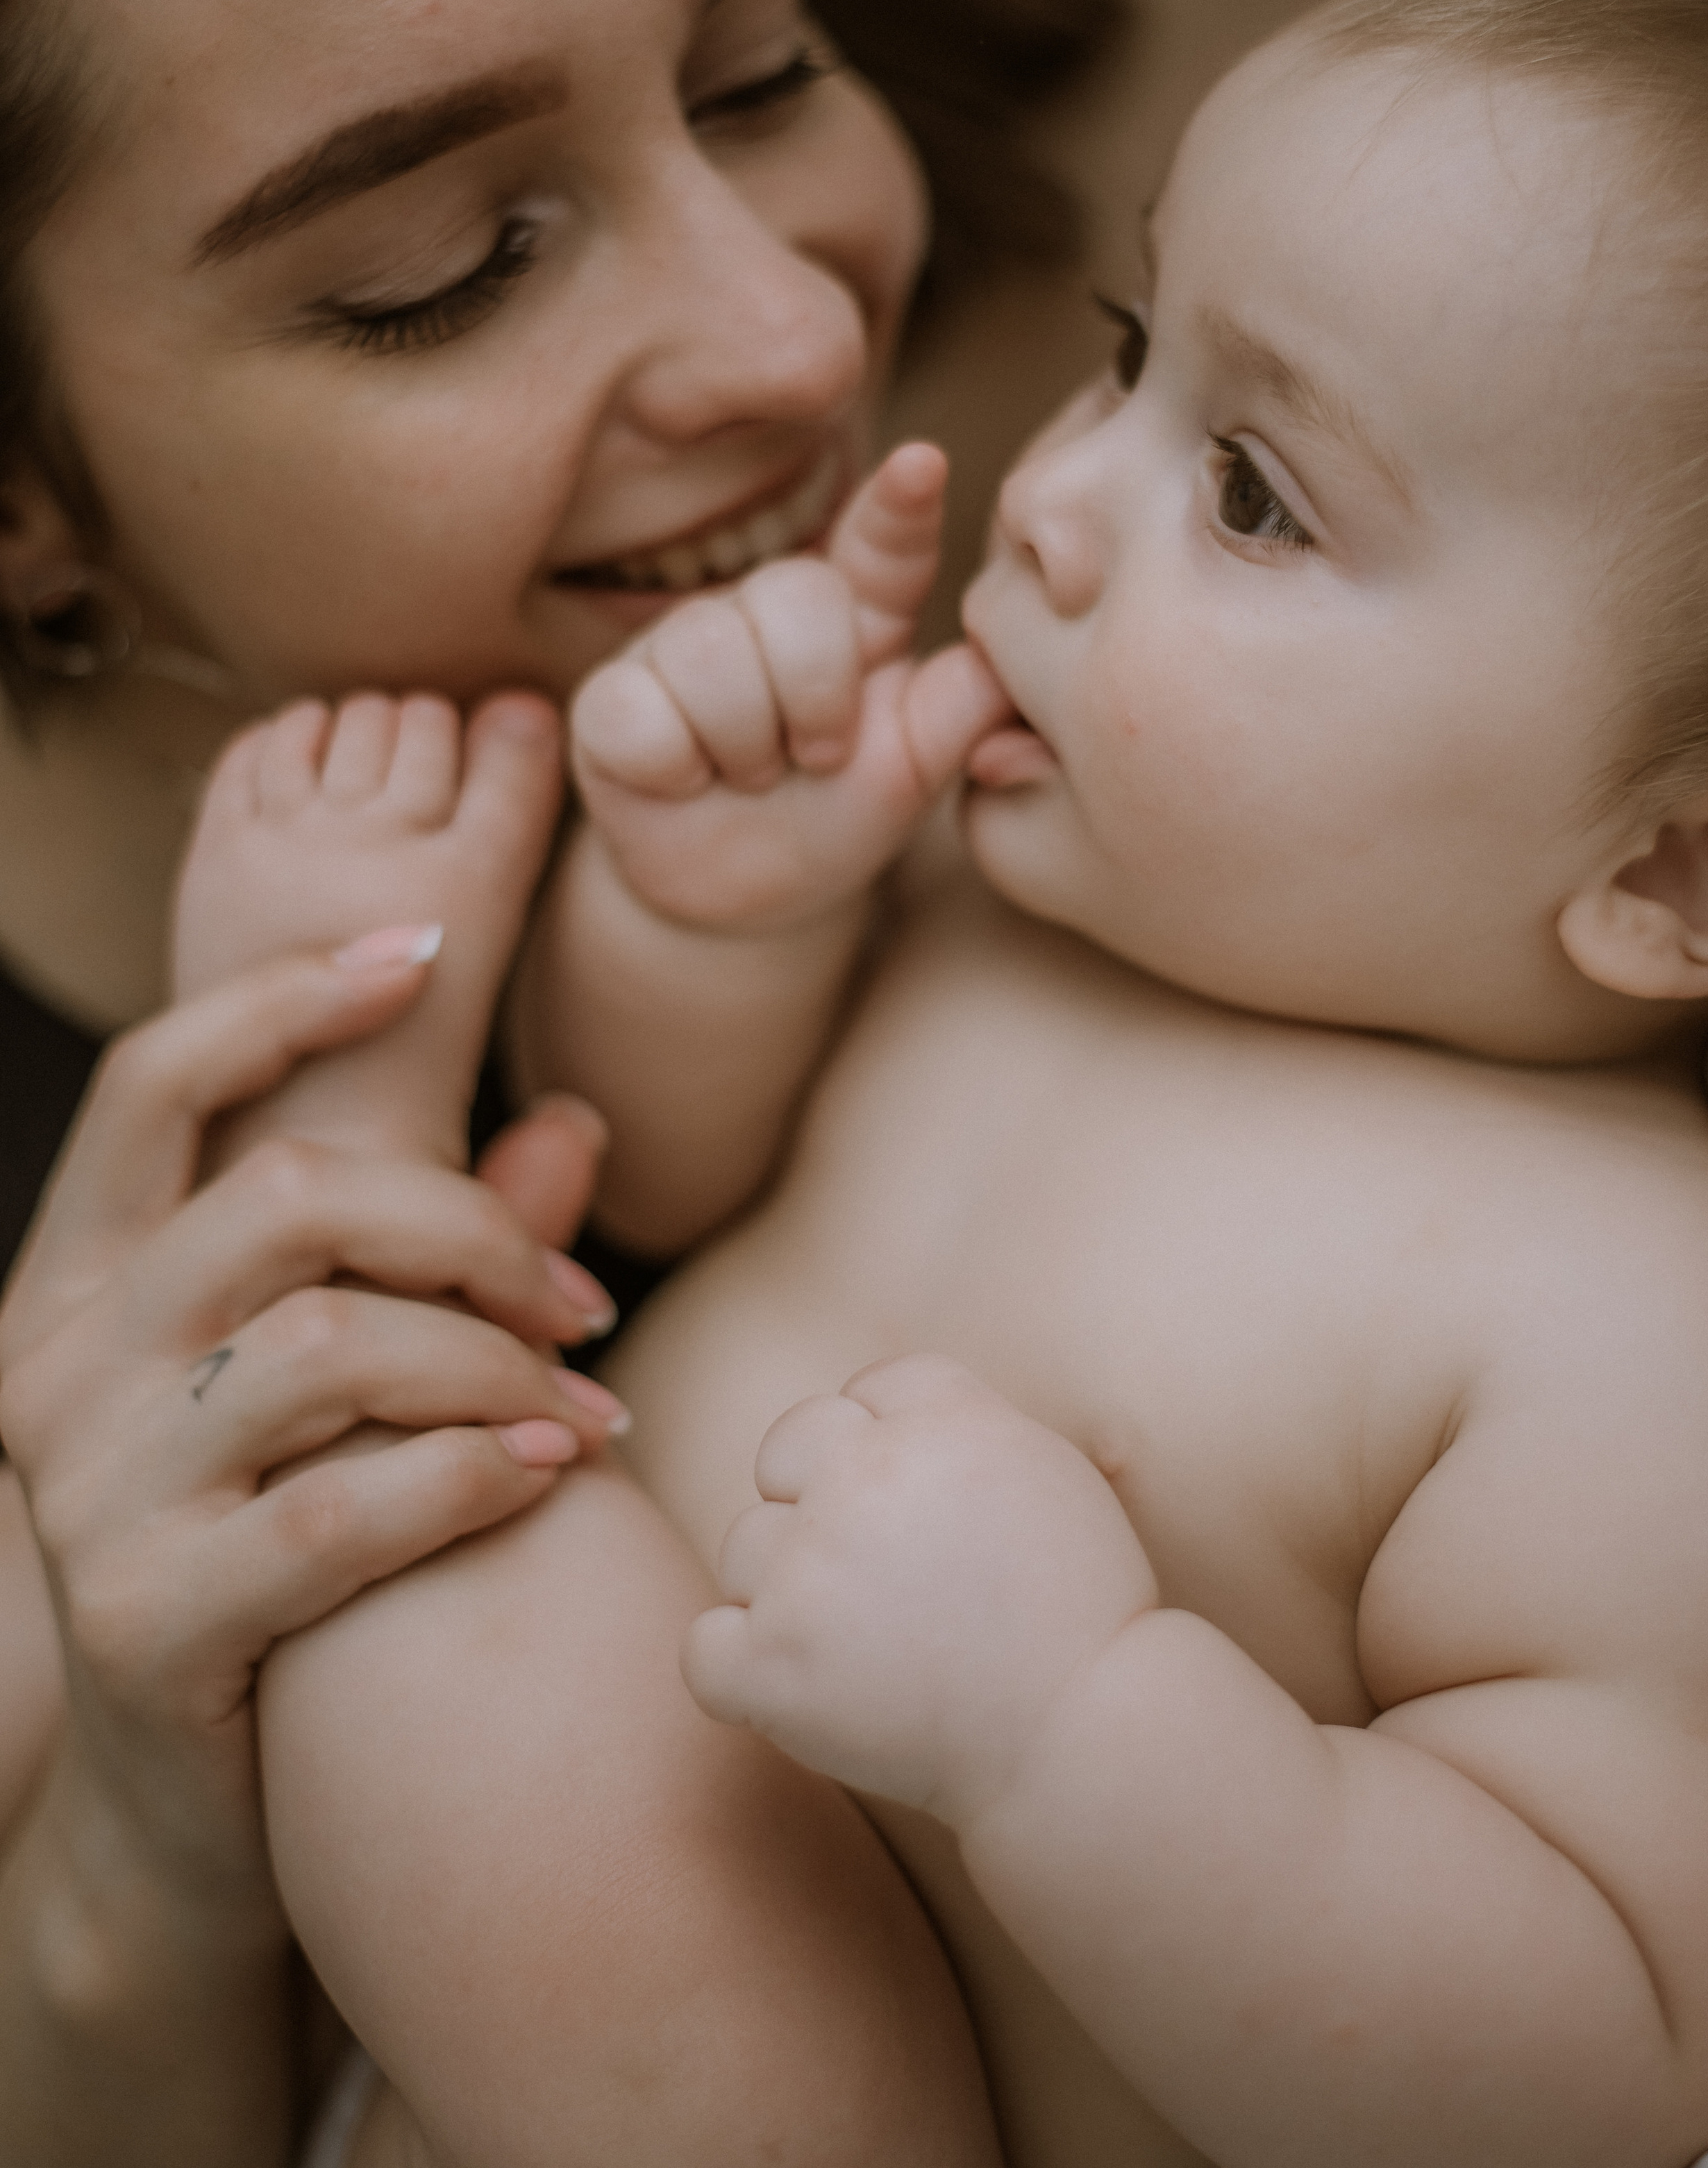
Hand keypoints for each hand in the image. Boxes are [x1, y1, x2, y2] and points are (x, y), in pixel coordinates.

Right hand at [0, 949, 622, 1900]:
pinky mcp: (144, 1618)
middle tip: (581, 1303)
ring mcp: (88, 1494)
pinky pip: (340, 1512)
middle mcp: (59, 1365)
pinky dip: (470, 1479)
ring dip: (497, 1369)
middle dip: (472, 1231)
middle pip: (288, 1199)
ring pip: (332, 1348)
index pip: (157, 1080)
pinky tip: (548, 1477)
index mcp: (82, 1279)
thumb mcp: (333, 1383)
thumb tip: (577, 1121)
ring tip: (586, 1414)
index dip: (284, 995)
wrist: (182, 1811)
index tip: (421, 958)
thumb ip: (435, 1254)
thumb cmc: (279, 1553)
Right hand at [569, 445, 1011, 933]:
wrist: (746, 900)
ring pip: (712, 653)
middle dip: (819, 698)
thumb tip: (999, 658)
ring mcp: (677, 645)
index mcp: (855, 615)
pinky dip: (675, 769)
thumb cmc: (836, 816)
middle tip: (817, 758)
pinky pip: (641, 714)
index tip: (922, 467)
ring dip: (749, 747)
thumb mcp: (912, 772)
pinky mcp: (609, 698)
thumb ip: (959, 711)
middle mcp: (763, 608)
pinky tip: (684, 784)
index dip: (898, 505)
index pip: (881, 545)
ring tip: (753, 777)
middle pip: (794, 596)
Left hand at [683, 1355, 1159, 1830]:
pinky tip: (805, 1690)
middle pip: (786, 1447)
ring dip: (785, 1590)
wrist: (1082, 1739)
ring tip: (865, 1646)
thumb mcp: (1044, 1473)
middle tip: (876, 1574)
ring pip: (743, 1547)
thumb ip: (958, 1426)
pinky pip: (705, 1646)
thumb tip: (876, 1418)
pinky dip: (741, 1672)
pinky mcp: (771, 1661)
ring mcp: (809, 1567)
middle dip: (815, 1498)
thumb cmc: (1079, 1616)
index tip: (917, 1509)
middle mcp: (865, 1473)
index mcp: (942, 1418)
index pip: (867, 1388)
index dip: (883, 1445)